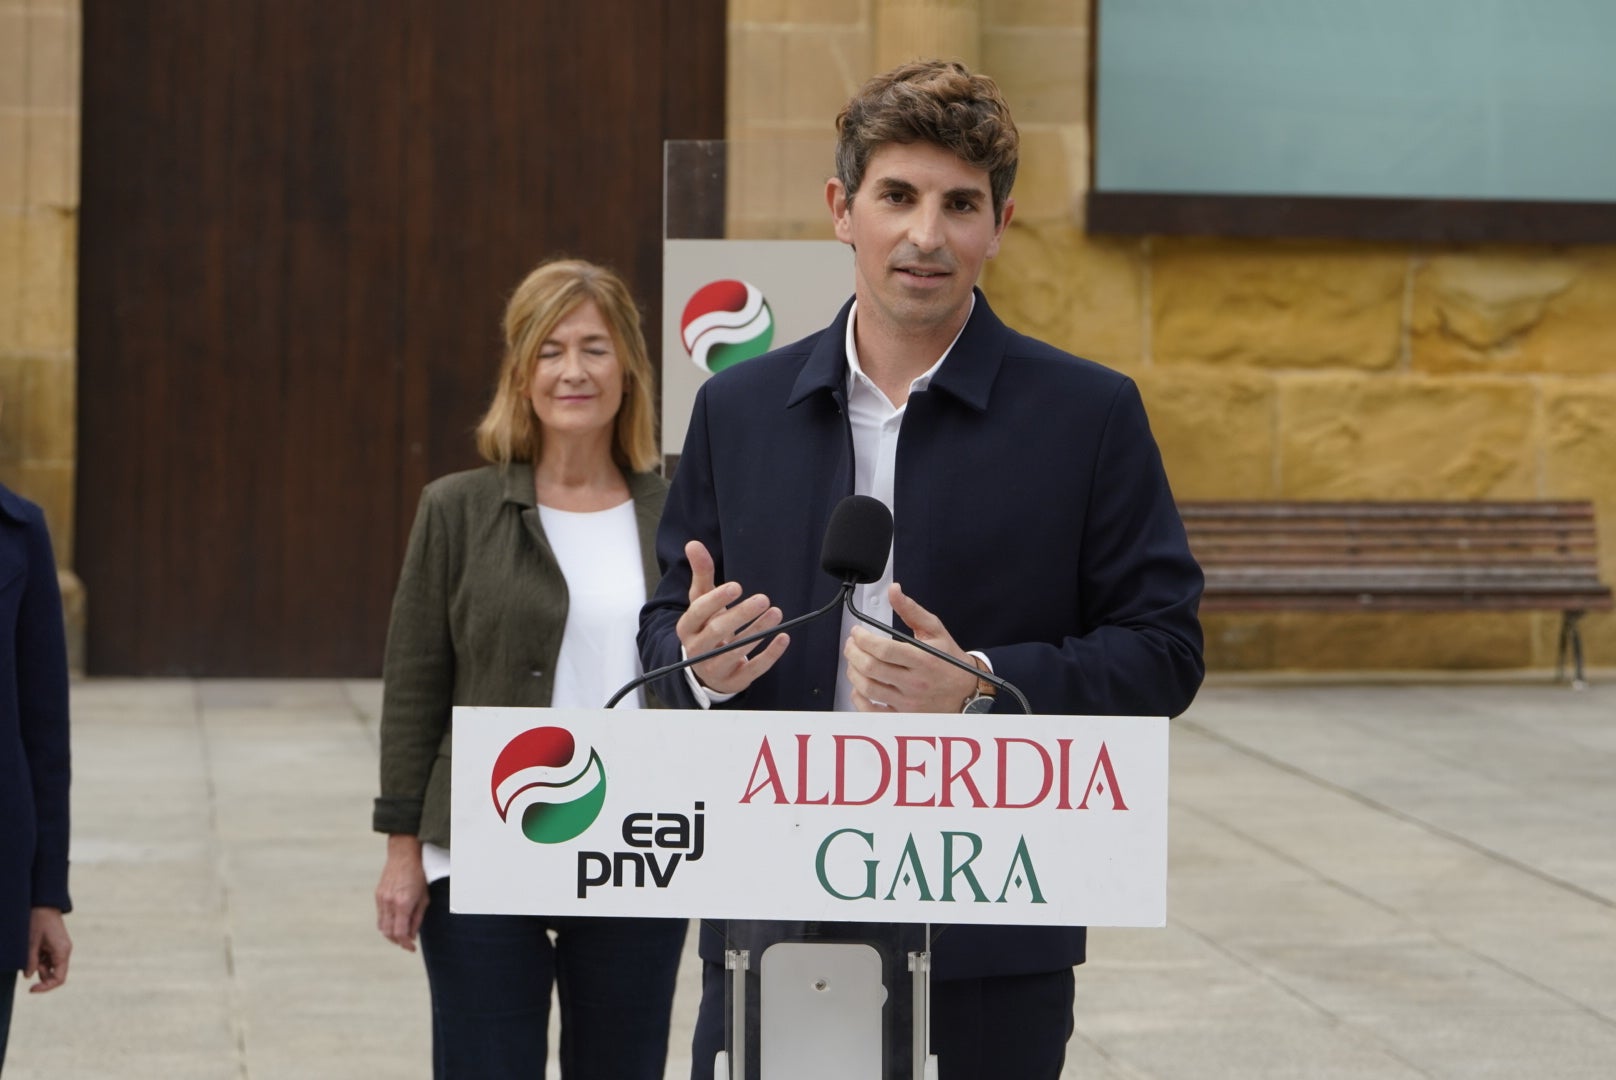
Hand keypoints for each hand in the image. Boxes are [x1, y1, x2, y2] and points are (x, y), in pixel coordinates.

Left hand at [26, 906, 70, 992]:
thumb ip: (31, 961)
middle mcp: (64, 952)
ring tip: (30, 952)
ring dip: (38, 966)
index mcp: (62, 952)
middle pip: (55, 974)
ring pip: (50, 967)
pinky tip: (33, 949)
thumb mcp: (31, 942)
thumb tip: (28, 977)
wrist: (44, 904)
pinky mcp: (56, 946)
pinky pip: (48, 959)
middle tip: (28, 965)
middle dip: (40, 974)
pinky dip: (39, 959)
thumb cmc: (38, 921)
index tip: (31, 989)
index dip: (46, 987)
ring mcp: (61, 949)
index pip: (59, 978)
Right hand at [376, 835, 429, 951]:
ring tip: (402, 935)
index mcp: (403, 904)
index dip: (405, 944)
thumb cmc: (419, 875)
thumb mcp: (424, 898)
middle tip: (407, 943)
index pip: (400, 933)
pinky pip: (380, 915)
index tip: (412, 948)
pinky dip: (386, 923)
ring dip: (391, 934)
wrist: (404, 855)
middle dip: (398, 941)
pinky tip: (396, 922)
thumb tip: (412, 936)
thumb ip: (417, 918)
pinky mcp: (377, 895)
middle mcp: (389, 903)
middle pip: (388, 933)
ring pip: (382, 926)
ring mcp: (381, 899)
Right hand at [676, 540, 789, 694]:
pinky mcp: (734, 681)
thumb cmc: (705, 627)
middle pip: (717, 631)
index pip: (698, 612)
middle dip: (741, 614)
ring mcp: (715, 668)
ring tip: (776, 612)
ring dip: (758, 630)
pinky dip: (769, 654)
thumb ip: (701, 574)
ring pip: (736, 650)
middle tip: (763, 599)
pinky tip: (783, 637)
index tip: (737, 586)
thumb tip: (693, 544)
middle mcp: (697, 650)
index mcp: (687, 628)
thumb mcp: (701, 601)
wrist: (704, 667)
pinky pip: (753, 669)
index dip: (716, 600)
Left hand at [844, 582, 978, 712]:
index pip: (883, 649)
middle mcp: (915, 682)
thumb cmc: (950, 660)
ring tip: (855, 661)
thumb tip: (894, 591)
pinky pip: (871, 712)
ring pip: (867, 688)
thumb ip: (911, 610)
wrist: (967, 691)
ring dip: (853, 671)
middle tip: (851, 644)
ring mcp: (908, 702)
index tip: (857, 632)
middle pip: (870, 668)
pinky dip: (858, 698)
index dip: (862, 638)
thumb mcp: (935, 630)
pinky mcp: (903, 716)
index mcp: (923, 659)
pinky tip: (859, 686)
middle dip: (852, 652)